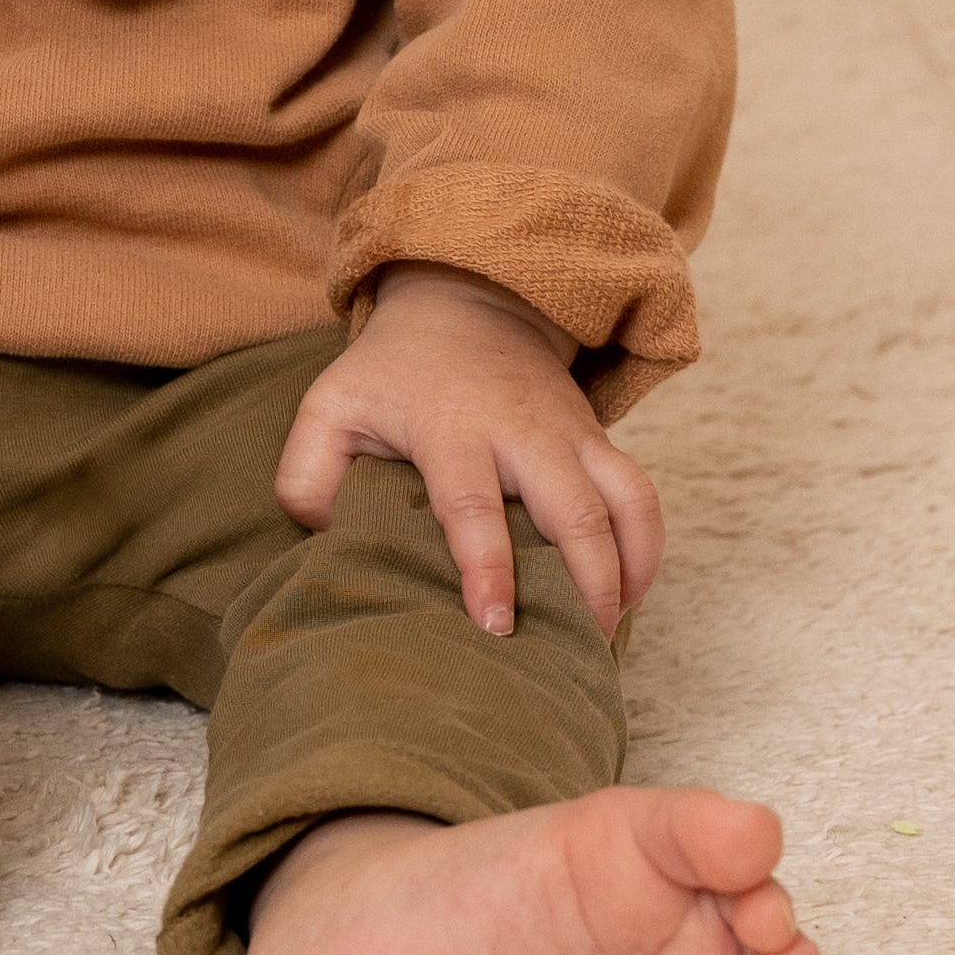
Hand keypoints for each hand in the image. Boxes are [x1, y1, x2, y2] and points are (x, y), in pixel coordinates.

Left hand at [275, 264, 660, 640]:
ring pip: (625, 505)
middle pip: (574, 513)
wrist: (465, 304)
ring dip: (626, 574)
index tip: (496, 625)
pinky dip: (646, 549)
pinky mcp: (599, 440)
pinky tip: (628, 595)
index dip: (488, 568)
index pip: (473, 506)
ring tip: (603, 633)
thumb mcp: (331, 406)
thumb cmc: (392, 372)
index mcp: (452, 428)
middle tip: (574, 650)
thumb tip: (327, 538)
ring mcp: (571, 435)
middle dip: (584, 587)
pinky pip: (643, 497)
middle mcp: (524, 432)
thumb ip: (308, 473)